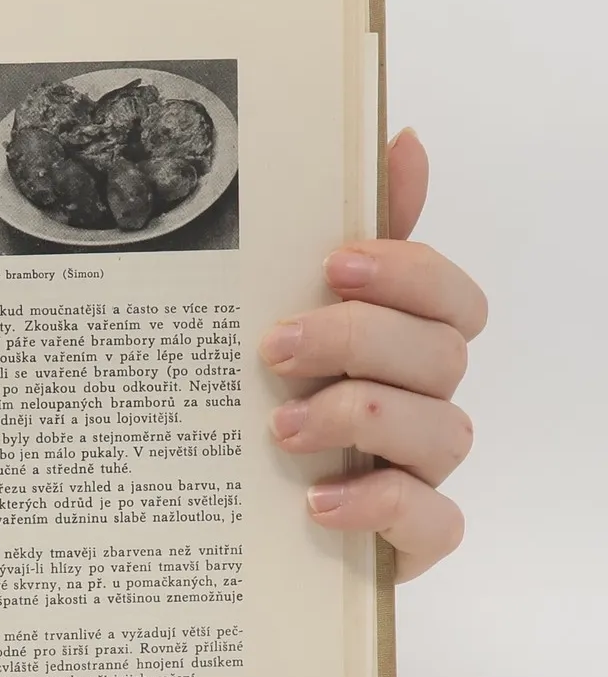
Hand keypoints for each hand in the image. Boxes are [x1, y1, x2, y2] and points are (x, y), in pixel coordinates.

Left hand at [262, 129, 483, 579]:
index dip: (410, 273)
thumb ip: (354, 234)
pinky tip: (318, 500)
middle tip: (275, 346)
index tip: (334, 264)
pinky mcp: (410, 539)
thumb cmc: (272, 395)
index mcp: (404, 342)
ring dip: (361, 417)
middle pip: (443, 356)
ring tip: (281, 428)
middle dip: (359, 341)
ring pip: (444, 431)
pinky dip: (379, 506)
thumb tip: (398, 137)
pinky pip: (434, 522)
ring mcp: (422, 470)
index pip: (452, 297)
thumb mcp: (288, 307)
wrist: (225, 514)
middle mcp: (424, 400)